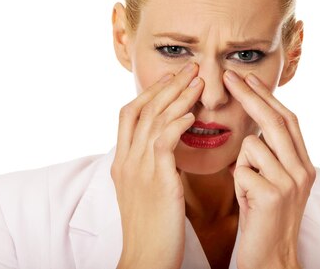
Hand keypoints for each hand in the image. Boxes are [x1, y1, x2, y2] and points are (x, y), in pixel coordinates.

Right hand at [111, 62, 203, 268]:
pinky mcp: (156, 180)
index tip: (170, 80)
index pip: (129, 114)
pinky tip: (193, 114)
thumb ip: (150, 168)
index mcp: (122, 162)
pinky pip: (164, 142)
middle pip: (142, 109)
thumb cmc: (151, 230)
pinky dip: (178, 123)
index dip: (149, 94)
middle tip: (188, 69)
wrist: (145, 258)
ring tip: (198, 81)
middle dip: (166, 86)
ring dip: (178, 97)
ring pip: (154, 120)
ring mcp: (139, 169)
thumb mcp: (144, 193)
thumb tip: (166, 152)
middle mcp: (126, 161)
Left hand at [223, 70, 315, 268]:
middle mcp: (303, 170)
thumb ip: (271, 155)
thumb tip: (254, 125)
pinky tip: (247, 202)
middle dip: (249, 95)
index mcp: (304, 164)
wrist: (271, 259)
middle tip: (227, 76)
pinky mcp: (272, 194)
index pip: (286, 120)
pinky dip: (238, 182)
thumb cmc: (264, 219)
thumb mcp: (274, 182)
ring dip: (242, 163)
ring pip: (253, 145)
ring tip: (249, 190)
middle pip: (274, 121)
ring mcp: (290, 182)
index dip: (267, 97)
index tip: (247, 79)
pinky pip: (242, 169)